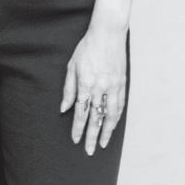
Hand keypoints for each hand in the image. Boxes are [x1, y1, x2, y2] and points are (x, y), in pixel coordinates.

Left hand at [60, 25, 127, 155]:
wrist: (108, 34)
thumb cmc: (87, 47)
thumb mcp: (72, 65)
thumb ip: (68, 88)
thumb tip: (63, 107)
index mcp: (85, 82)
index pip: (81, 111)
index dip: (78, 127)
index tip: (75, 139)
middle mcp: (99, 87)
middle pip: (95, 117)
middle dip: (92, 136)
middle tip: (89, 150)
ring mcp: (113, 86)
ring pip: (110, 115)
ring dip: (106, 131)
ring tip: (103, 143)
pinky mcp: (122, 84)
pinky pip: (119, 106)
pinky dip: (115, 118)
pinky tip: (112, 126)